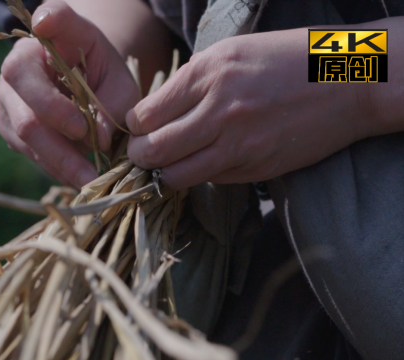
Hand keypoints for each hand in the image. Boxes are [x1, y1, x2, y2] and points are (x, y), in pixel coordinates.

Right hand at [0, 0, 139, 188]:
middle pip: (24, 86)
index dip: (48, 19)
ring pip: (25, 129)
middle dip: (59, 125)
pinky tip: (77, 176)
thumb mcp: (120, 83)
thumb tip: (99, 139)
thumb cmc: (102, 79)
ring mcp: (7, 94)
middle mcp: (20, 59)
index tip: (45, 23)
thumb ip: (115, 104)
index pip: (52, 16)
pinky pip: (27, 149)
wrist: (78, 87)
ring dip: (60, 158)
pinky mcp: (7, 124)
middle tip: (91, 150)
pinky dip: (55, 166)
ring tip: (91, 179)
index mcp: (56, 35)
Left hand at [126, 28, 373, 189]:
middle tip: (142, 155)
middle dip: (139, 157)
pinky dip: (201, 175)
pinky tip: (207, 162)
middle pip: (152, 152)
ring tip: (168, 165)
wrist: (351, 81)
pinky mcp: (256, 169)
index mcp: (208, 73)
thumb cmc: (288, 60)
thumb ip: (192, 80)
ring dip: (164, 175)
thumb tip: (157, 109)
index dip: (135, 126)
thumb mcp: (232, 52)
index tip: (140, 128)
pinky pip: (210, 181)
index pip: (145, 115)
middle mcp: (218, 110)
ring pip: (176, 177)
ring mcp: (238, 144)